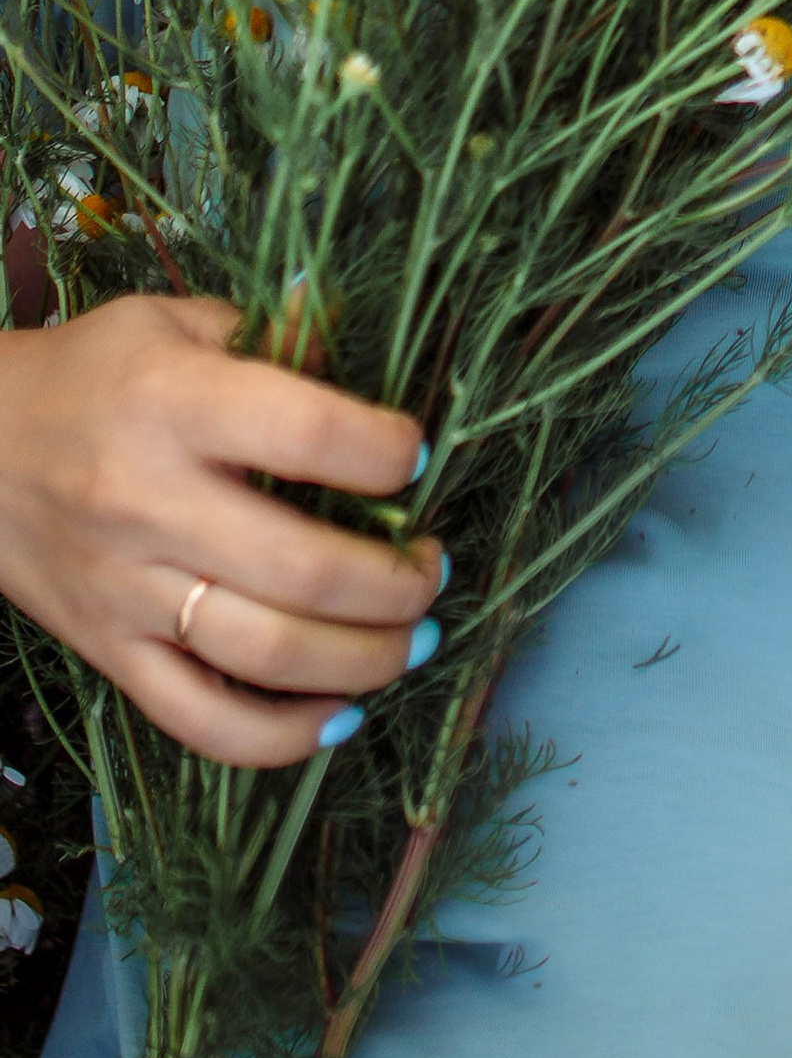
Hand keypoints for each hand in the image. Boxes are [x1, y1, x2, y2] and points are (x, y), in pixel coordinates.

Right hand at [0, 291, 440, 768]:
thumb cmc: (91, 375)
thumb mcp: (174, 321)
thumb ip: (275, 337)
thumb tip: (370, 362)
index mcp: (174, 404)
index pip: (308, 433)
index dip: (386, 452)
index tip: (415, 458)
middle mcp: (149, 503)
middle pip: (302, 567)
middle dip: (396, 582)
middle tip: (433, 571)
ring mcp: (127, 591)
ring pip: (265, 653)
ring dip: (364, 660)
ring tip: (415, 639)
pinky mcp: (109, 654)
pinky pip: (200, 720)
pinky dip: (280, 736)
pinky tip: (340, 716)